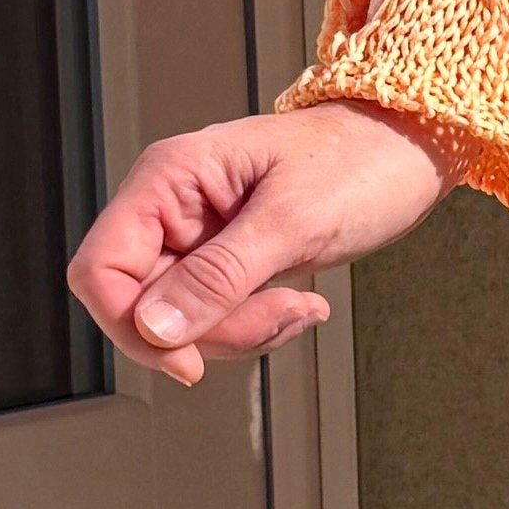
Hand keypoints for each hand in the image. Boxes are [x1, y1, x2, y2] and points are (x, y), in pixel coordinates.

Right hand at [68, 102, 450, 383]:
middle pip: (141, 305)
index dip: (130, 326)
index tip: (190, 360)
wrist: (409, 148)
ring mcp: (198, 238)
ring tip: (303, 305)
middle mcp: (171, 208)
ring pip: (181, 322)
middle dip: (211, 330)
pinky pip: (218, 318)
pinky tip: (303, 303)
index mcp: (169, 179)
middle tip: (283, 315)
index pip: (99, 269)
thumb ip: (219, 277)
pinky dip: (258, 326)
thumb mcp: (292, 221)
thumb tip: (152, 329)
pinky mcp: (228, 262)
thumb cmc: (359, 161)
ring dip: (243, 332)